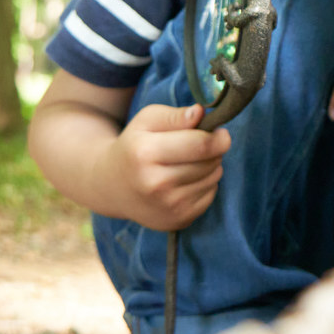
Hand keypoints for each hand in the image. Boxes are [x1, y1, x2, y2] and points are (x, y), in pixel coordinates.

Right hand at [97, 101, 230, 231]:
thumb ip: (175, 115)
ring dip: (210, 167)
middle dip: (214, 150)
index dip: (219, 137)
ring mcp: (167, 206)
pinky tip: (186, 180)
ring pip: (214, 178)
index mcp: (146, 153)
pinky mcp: (178, 220)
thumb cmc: (134, 146)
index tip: (221, 132)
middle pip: (211, 162)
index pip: (201, 145)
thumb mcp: (147, 120)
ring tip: (189, 162)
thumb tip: (200, 113)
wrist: (112, 186)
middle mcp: (155, 184)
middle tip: (201, 145)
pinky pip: (210, 195)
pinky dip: (205, 185)